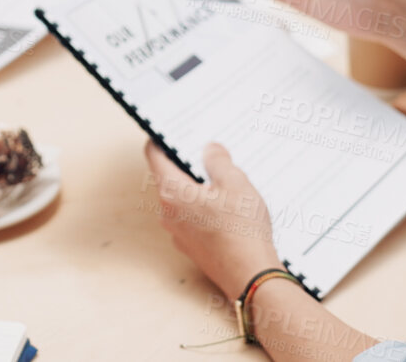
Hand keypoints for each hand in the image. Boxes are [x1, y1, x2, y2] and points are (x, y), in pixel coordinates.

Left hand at [144, 141, 280, 298]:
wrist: (251, 276)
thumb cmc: (241, 230)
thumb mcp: (235, 183)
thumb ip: (218, 161)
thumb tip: (210, 150)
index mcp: (171, 191)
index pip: (154, 155)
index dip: (162, 138)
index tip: (172, 130)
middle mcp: (168, 213)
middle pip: (169, 177)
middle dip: (188, 164)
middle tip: (209, 152)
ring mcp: (178, 233)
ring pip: (183, 200)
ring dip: (199, 189)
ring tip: (225, 181)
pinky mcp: (191, 247)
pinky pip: (192, 219)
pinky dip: (205, 209)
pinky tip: (229, 209)